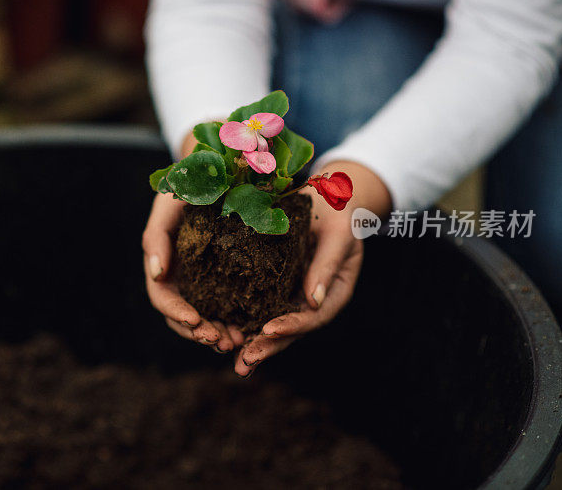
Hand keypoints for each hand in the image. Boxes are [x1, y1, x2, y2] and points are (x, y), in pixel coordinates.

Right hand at [142, 132, 241, 352]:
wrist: (217, 167)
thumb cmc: (187, 182)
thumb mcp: (167, 202)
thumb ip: (156, 235)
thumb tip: (156, 274)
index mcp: (162, 262)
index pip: (162, 297)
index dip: (177, 314)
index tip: (196, 322)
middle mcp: (180, 276)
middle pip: (183, 316)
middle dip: (200, 332)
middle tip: (224, 342)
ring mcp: (201, 280)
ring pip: (205, 317)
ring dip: (217, 334)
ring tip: (238, 343)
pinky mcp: (225, 277)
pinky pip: (227, 307)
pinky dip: (235, 321)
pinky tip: (250, 330)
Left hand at [234, 161, 391, 376]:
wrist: (325, 197)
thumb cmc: (337, 212)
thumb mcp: (338, 233)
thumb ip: (327, 264)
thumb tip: (312, 301)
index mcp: (332, 292)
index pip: (312, 317)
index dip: (291, 326)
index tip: (268, 331)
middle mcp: (311, 301)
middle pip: (290, 331)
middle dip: (267, 348)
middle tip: (244, 363)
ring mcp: (291, 296)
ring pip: (272, 325)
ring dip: (253, 345)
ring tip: (235, 362)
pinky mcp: (272, 286)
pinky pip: (257, 307)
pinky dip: (243, 323)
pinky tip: (223, 333)